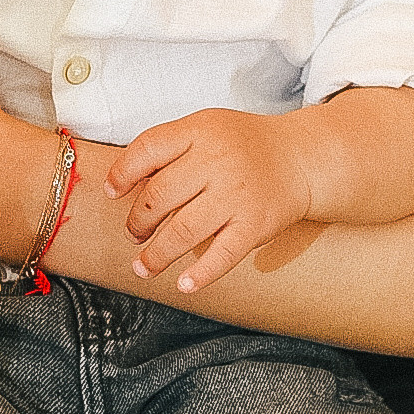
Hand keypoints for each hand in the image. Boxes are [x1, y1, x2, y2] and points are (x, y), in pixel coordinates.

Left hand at [107, 107, 314, 293]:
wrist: (301, 158)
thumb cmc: (244, 146)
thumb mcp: (206, 128)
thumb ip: (169, 148)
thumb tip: (124, 184)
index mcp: (200, 132)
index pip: (147, 149)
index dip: (122, 174)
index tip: (111, 192)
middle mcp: (217, 162)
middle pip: (159, 197)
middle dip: (138, 222)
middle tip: (134, 233)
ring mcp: (236, 195)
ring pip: (182, 231)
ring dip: (156, 255)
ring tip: (143, 266)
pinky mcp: (255, 224)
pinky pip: (222, 255)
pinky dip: (201, 274)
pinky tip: (184, 284)